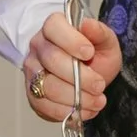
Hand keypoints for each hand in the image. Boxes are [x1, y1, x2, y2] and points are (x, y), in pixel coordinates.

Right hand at [24, 7, 121, 125]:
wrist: (86, 73)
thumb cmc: (94, 55)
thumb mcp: (104, 41)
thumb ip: (99, 32)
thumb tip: (87, 25)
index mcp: (53, 27)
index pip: (54, 28)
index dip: (71, 41)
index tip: (89, 53)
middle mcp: (38, 47)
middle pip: (52, 60)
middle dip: (80, 77)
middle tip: (99, 85)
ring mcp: (32, 71)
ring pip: (48, 86)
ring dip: (76, 97)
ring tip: (97, 100)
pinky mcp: (32, 94)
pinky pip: (44, 105)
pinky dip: (66, 111)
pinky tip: (84, 110)